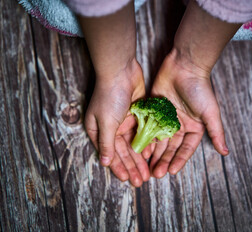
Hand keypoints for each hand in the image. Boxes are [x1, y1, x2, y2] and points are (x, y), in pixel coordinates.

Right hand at [85, 59, 149, 186]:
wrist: (121, 71)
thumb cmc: (109, 96)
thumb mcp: (106, 123)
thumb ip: (107, 144)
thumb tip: (104, 163)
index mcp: (99, 131)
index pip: (110, 154)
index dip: (119, 168)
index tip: (128, 179)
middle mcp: (112, 128)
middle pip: (123, 152)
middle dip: (132, 166)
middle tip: (142, 181)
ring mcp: (125, 121)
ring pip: (134, 145)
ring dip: (140, 158)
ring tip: (148, 173)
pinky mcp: (137, 115)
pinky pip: (142, 134)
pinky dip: (146, 144)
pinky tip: (152, 155)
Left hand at [149, 50, 228, 177]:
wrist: (184, 66)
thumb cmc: (200, 89)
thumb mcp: (210, 113)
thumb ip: (216, 133)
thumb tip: (226, 153)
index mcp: (193, 127)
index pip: (186, 148)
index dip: (179, 160)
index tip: (171, 172)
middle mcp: (179, 124)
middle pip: (171, 147)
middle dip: (164, 160)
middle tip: (156, 174)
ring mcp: (166, 118)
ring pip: (158, 140)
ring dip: (154, 153)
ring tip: (147, 166)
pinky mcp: (154, 109)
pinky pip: (149, 127)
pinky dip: (145, 138)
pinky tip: (141, 149)